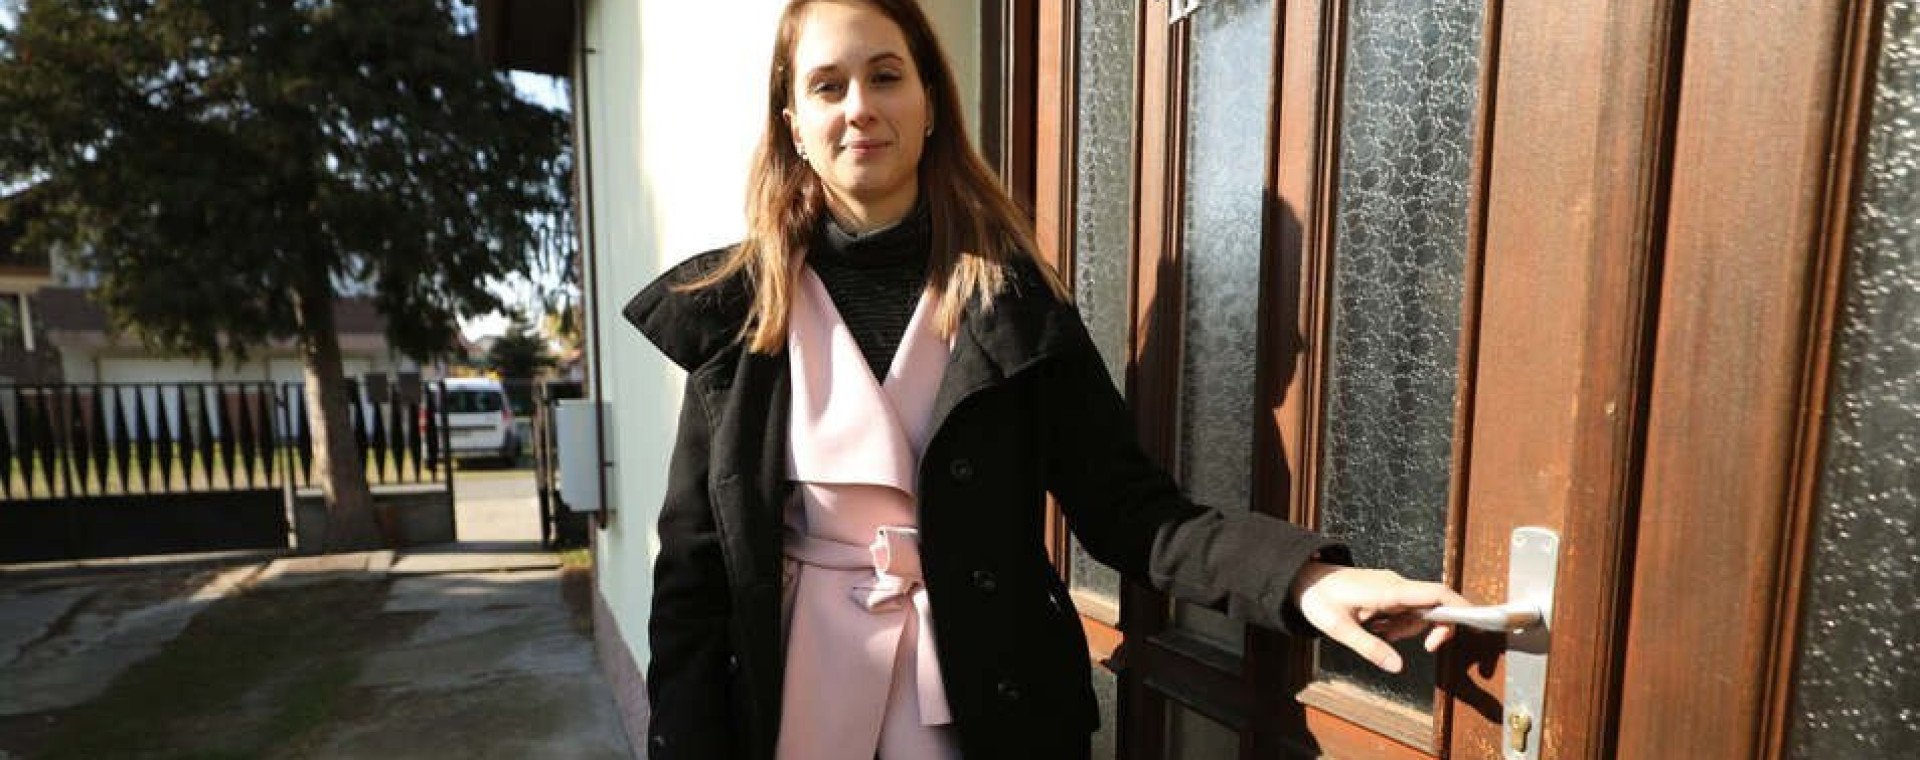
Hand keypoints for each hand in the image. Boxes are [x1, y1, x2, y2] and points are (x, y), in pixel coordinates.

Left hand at [1289, 561, 1471, 672]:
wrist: (1302, 578)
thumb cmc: (1317, 599)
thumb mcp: (1339, 628)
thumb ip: (1369, 647)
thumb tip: (1397, 667)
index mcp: (1388, 590)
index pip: (1435, 593)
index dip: (1460, 607)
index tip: (1477, 624)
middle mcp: (1395, 585)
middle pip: (1435, 605)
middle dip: (1436, 629)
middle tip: (1426, 649)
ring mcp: (1393, 587)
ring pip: (1419, 612)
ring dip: (1409, 630)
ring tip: (1379, 634)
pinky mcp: (1388, 592)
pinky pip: (1406, 610)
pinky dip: (1399, 625)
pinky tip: (1377, 628)